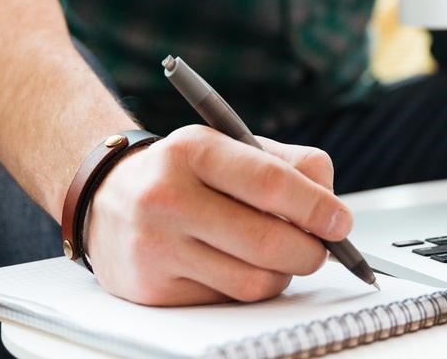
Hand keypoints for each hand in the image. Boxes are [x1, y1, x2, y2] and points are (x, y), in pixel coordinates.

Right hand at [82, 125, 350, 305]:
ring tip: (279, 256)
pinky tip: (237, 266)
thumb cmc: (184, 172)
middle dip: (310, 251)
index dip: (316, 207)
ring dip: (282, 274)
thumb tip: (331, 202)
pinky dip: (246, 288)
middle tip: (321, 248)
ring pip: (252, 281)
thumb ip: (287, 164)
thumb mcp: (229, 146)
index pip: (270, 183)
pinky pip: (226, 300)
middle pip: (267, 241)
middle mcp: (167, 196)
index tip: (340, 222)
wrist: (106, 198)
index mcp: (192, 149)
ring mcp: (155, 246)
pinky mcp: (151, 288)